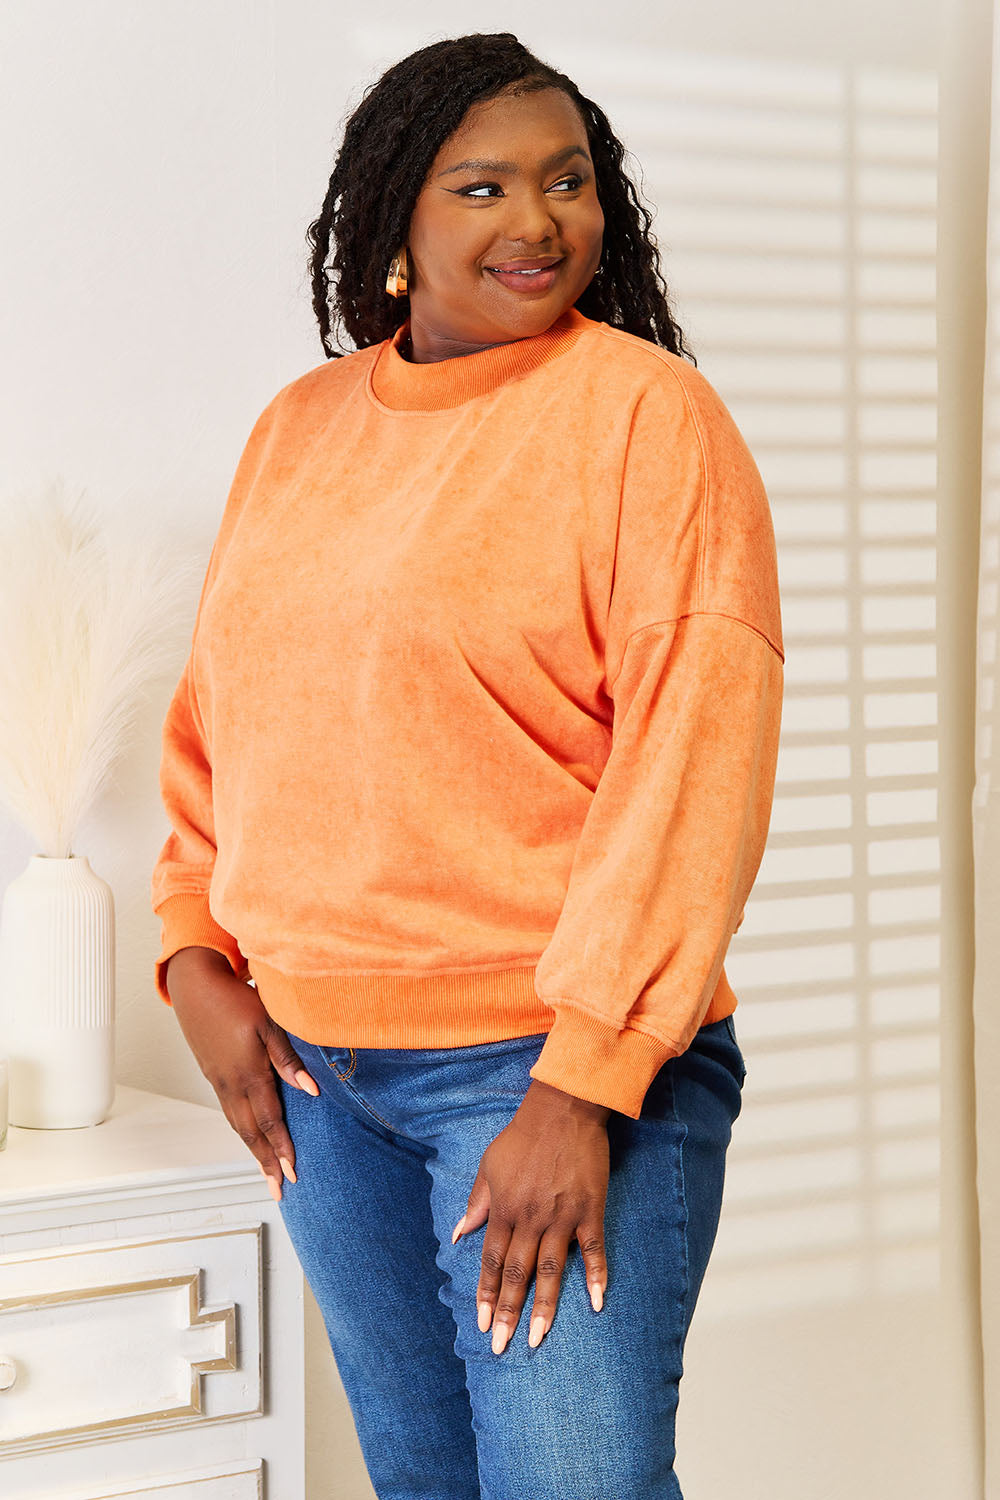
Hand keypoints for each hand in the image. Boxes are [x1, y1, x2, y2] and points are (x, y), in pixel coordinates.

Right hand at [164, 946, 319, 1199]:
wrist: (195, 986)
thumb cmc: (235, 999)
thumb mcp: (269, 1022)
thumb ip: (288, 1058)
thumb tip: (310, 1089)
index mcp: (247, 1073)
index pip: (269, 1121)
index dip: (282, 1148)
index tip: (293, 1172)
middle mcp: (231, 1084)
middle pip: (251, 1132)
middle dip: (266, 1162)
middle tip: (279, 1188)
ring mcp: (219, 1081)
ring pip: (237, 1125)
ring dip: (253, 1151)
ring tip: (266, 1172)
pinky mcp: (214, 1075)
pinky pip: (230, 1112)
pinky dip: (242, 1131)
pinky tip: (250, 1135)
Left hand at [452, 1079, 611, 1353]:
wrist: (563, 1109)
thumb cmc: (523, 1136)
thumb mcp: (490, 1165)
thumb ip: (477, 1202)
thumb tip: (458, 1233)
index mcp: (504, 1208)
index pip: (492, 1261)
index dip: (487, 1294)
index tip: (482, 1324)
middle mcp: (530, 1218)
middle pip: (517, 1273)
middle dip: (508, 1312)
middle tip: (502, 1346)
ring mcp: (562, 1216)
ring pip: (551, 1270)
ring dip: (543, 1307)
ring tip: (537, 1339)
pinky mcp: (590, 1210)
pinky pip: (594, 1250)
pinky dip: (596, 1276)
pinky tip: (596, 1304)